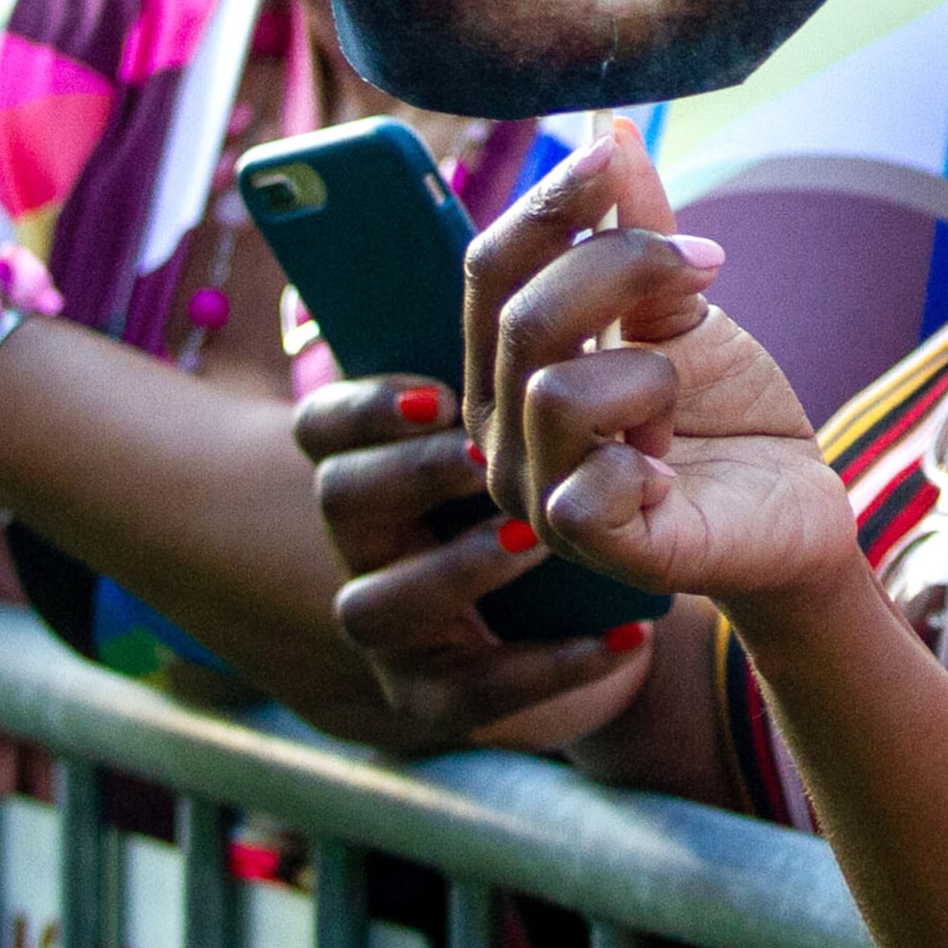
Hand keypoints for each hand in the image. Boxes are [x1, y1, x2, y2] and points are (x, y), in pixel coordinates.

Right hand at [295, 372, 657, 753]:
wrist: (601, 594)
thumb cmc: (560, 474)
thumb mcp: (535, 415)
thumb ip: (528, 349)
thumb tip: (547, 248)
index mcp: (375, 464)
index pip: (323, 425)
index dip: (365, 407)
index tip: (443, 396)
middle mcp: (367, 545)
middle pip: (340, 498)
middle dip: (407, 474)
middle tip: (482, 457)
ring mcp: (394, 628)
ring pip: (377, 604)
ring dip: (456, 566)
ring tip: (533, 535)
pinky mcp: (438, 699)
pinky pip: (477, 692)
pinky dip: (551, 666)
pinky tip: (625, 637)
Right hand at [466, 132, 849, 607]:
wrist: (796, 501)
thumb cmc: (725, 408)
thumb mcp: (680, 304)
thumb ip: (637, 227)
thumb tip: (606, 128)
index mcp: (508, 366)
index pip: (488, 268)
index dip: (546, 203)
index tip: (611, 156)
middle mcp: (502, 434)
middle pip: (525, 316)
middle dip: (623, 266)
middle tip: (707, 263)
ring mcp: (540, 499)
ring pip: (558, 394)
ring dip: (651, 375)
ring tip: (678, 401)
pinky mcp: (596, 551)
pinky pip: (585, 491)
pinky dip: (640, 460)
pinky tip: (668, 470)